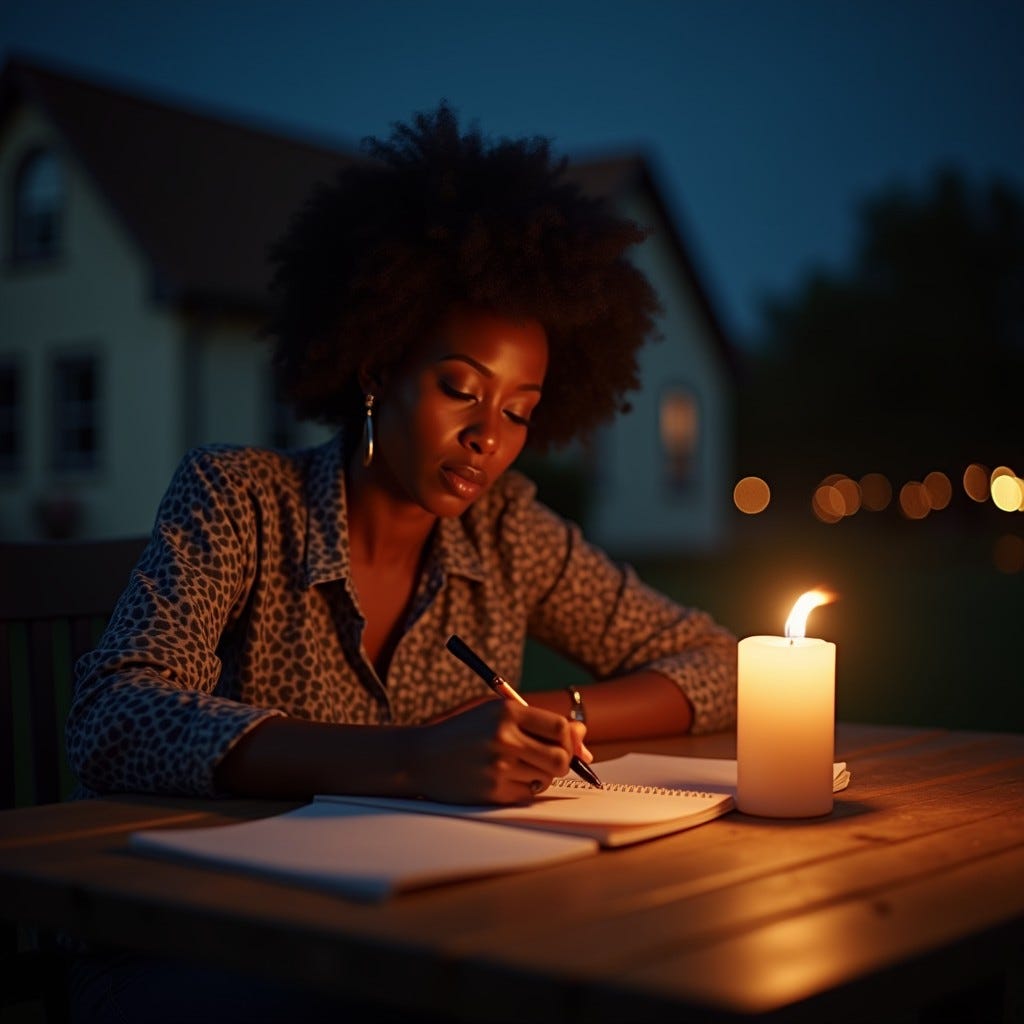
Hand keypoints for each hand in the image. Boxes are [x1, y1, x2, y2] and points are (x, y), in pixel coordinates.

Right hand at [410, 699, 584, 804]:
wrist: (421, 757)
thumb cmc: (465, 732)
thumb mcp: (497, 713)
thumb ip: (539, 721)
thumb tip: (582, 735)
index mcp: (507, 713)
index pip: (560, 728)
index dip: (571, 738)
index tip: (568, 743)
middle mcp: (504, 739)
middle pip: (560, 758)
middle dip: (563, 761)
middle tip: (551, 758)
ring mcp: (498, 768)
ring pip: (546, 778)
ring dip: (540, 773)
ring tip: (517, 764)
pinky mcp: (493, 792)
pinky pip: (528, 794)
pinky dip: (524, 787)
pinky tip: (505, 777)